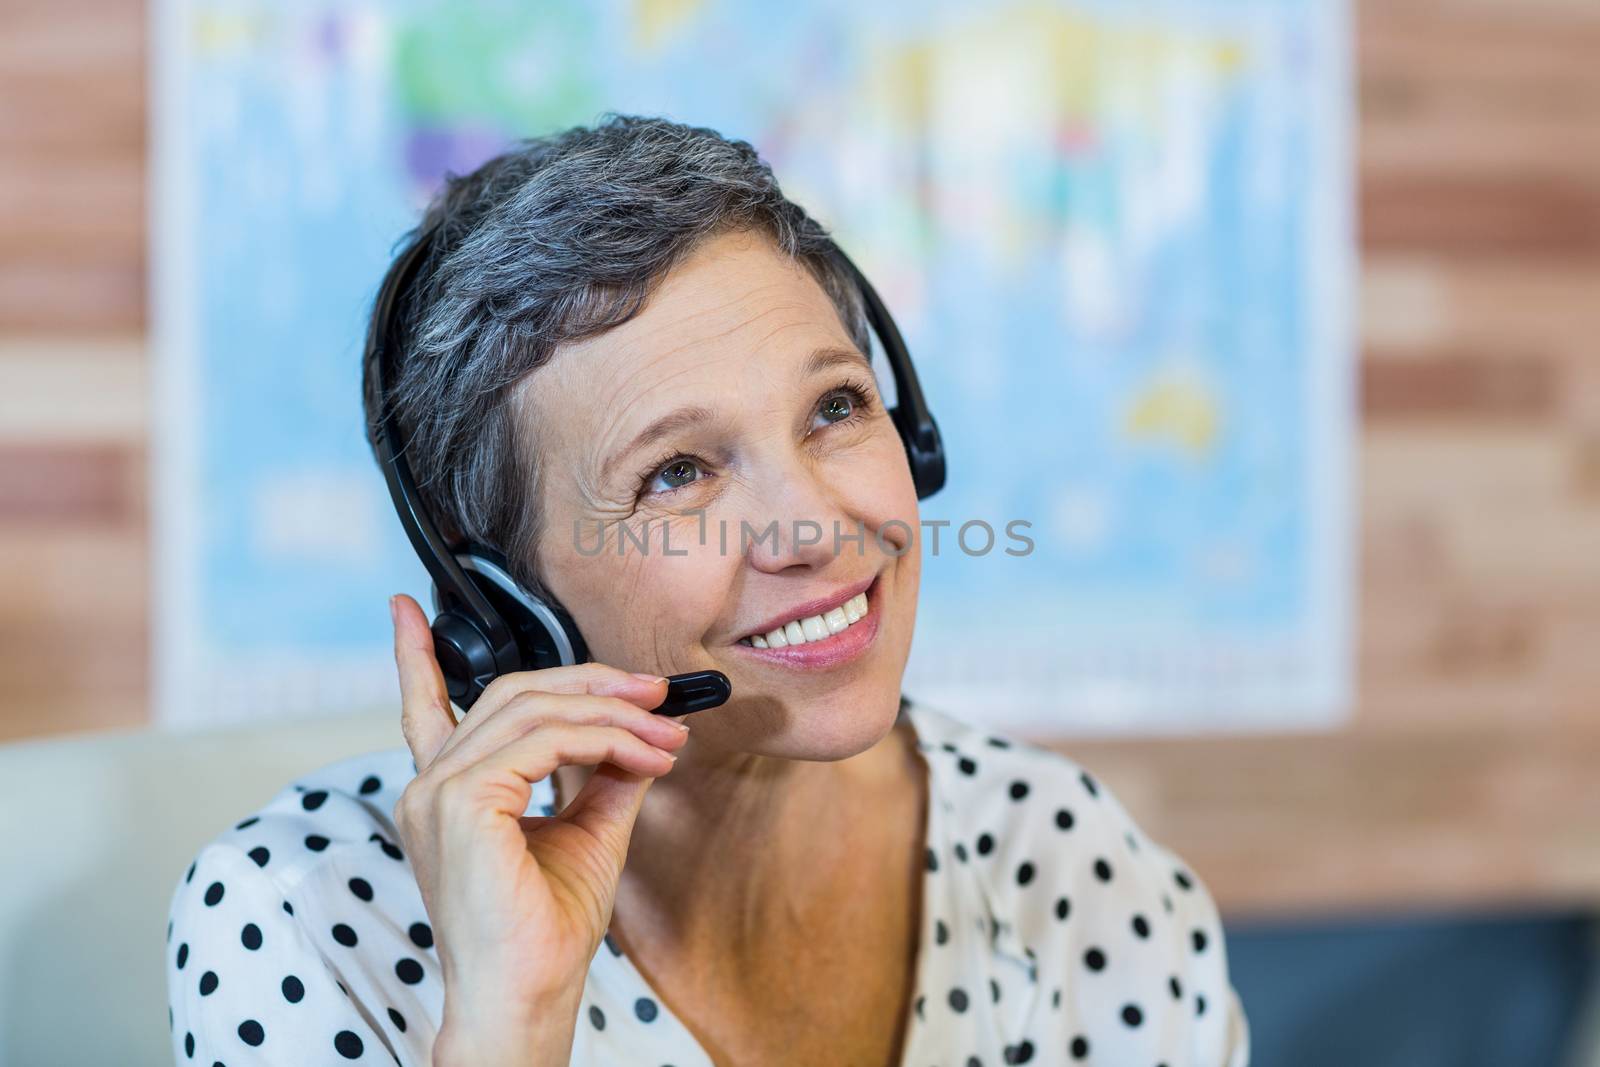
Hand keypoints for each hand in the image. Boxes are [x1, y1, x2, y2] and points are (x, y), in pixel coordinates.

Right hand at [387, 594, 688, 1062]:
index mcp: (444, 791)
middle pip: (512, 692)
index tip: (406, 608)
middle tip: (658, 696)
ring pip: (534, 708)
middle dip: (592, 683)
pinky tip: (645, 756)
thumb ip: (603, 774)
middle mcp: (429, 785)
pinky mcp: (463, 801)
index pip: (424, 706)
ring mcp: (438, 791)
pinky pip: (546, 740)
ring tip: (667, 736)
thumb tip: (641, 730)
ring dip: (614, 713)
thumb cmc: (547, 928)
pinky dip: (606, 739)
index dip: (414, 655)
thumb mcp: (586, 832)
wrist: (529, 993)